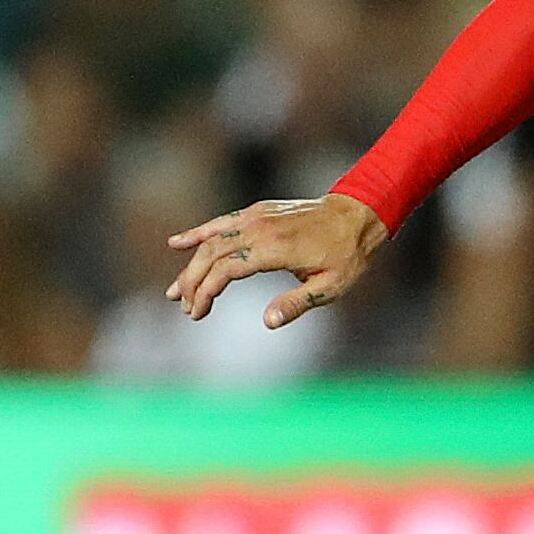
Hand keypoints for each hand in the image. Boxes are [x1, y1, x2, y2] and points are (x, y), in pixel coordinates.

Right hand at [166, 193, 387, 328]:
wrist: (358, 215)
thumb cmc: (347, 255)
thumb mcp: (330, 287)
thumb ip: (297, 303)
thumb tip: (268, 322)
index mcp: (276, 249)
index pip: (226, 270)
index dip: (206, 292)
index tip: (197, 313)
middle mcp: (261, 229)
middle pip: (212, 254)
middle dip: (192, 282)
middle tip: (185, 308)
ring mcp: (258, 217)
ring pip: (212, 239)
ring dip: (191, 264)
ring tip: (175, 290)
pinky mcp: (258, 212)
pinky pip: (222, 222)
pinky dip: (198, 232)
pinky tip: (177, 242)